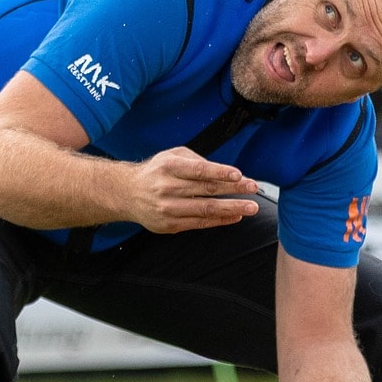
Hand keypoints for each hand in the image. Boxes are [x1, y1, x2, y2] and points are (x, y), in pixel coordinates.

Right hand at [125, 147, 258, 233]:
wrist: (127, 194)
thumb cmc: (155, 171)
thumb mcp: (171, 156)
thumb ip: (196, 160)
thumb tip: (223, 172)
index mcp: (169, 167)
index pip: (198, 170)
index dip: (220, 172)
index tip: (239, 174)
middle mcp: (167, 188)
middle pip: (206, 190)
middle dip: (234, 189)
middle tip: (254, 188)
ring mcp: (168, 209)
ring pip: (205, 209)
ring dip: (232, 208)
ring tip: (251, 207)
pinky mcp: (170, 225)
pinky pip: (199, 223)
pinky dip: (220, 220)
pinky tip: (235, 216)